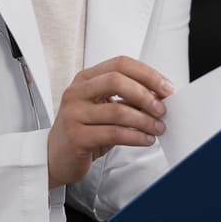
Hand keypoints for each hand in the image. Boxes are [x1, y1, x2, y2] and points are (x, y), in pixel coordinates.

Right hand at [47, 56, 174, 188]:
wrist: (55, 157)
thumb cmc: (82, 130)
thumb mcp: (103, 108)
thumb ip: (126, 98)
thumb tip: (159, 96)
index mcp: (85, 79)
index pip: (120, 64)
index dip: (147, 74)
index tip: (166, 87)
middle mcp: (77, 92)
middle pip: (117, 80)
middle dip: (146, 94)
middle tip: (162, 108)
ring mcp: (73, 114)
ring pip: (118, 110)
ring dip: (145, 120)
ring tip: (157, 127)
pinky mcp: (76, 137)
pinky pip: (114, 133)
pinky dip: (135, 136)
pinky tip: (145, 139)